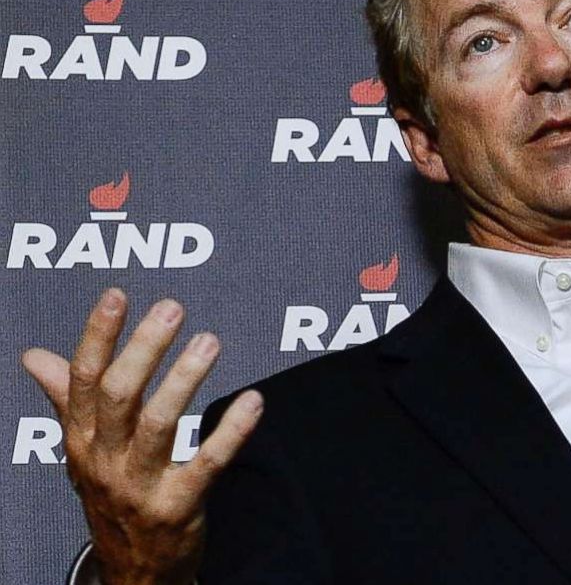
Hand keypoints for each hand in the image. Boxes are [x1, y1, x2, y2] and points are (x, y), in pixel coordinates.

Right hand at [21, 289, 263, 584]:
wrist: (133, 569)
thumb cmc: (113, 495)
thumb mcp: (83, 450)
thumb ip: (67, 398)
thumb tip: (35, 356)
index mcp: (82, 439)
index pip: (84, 379)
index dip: (99, 335)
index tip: (118, 295)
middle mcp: (105, 460)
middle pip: (119, 395)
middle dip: (144, 348)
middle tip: (172, 308)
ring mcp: (140, 485)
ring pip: (159, 424)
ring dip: (185, 379)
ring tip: (210, 342)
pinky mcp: (179, 505)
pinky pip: (207, 463)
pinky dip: (232, 431)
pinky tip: (253, 400)